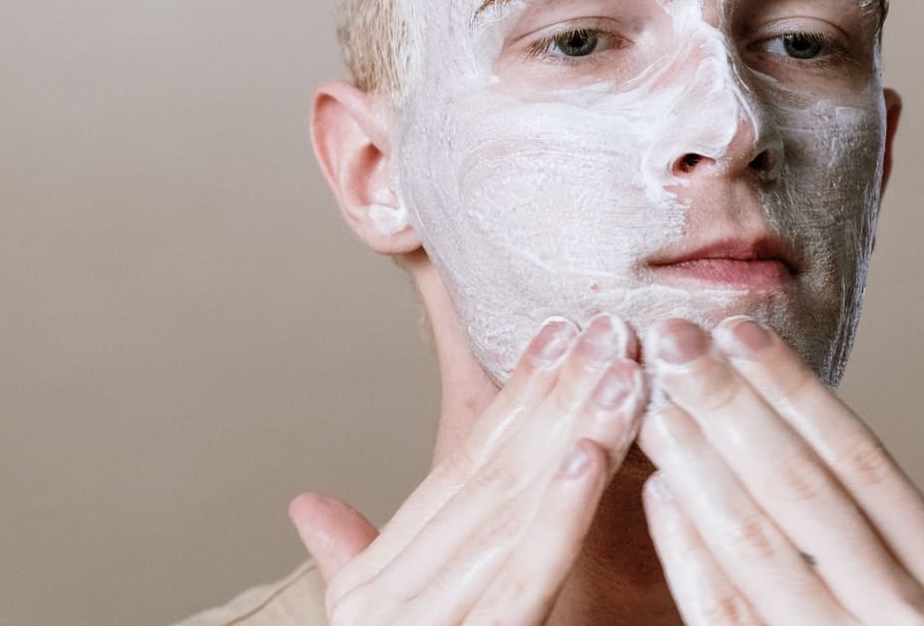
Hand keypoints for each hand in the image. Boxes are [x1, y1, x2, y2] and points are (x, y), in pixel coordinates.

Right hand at [289, 314, 646, 624]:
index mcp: (379, 583)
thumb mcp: (381, 624)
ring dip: (569, 435)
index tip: (558, 332)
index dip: (513, 399)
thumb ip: (353, 562)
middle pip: (489, 476)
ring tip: (616, 368)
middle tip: (605, 326)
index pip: (459, 472)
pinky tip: (591, 457)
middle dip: (554, 396)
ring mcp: (418, 623)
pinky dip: (557, 515)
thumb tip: (307, 503)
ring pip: (508, 512)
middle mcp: (389, 595)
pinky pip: (520, 578)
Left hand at [637, 317, 923, 624]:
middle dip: (733, 410)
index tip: (743, 332)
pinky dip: (686, 552)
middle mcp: (898, 625)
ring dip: (699, 468)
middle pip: (802, 495)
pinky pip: (722, 617)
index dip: (799, 397)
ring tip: (656, 400)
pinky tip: (655, 490)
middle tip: (676, 340)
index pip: (868, 471)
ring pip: (756, 548)